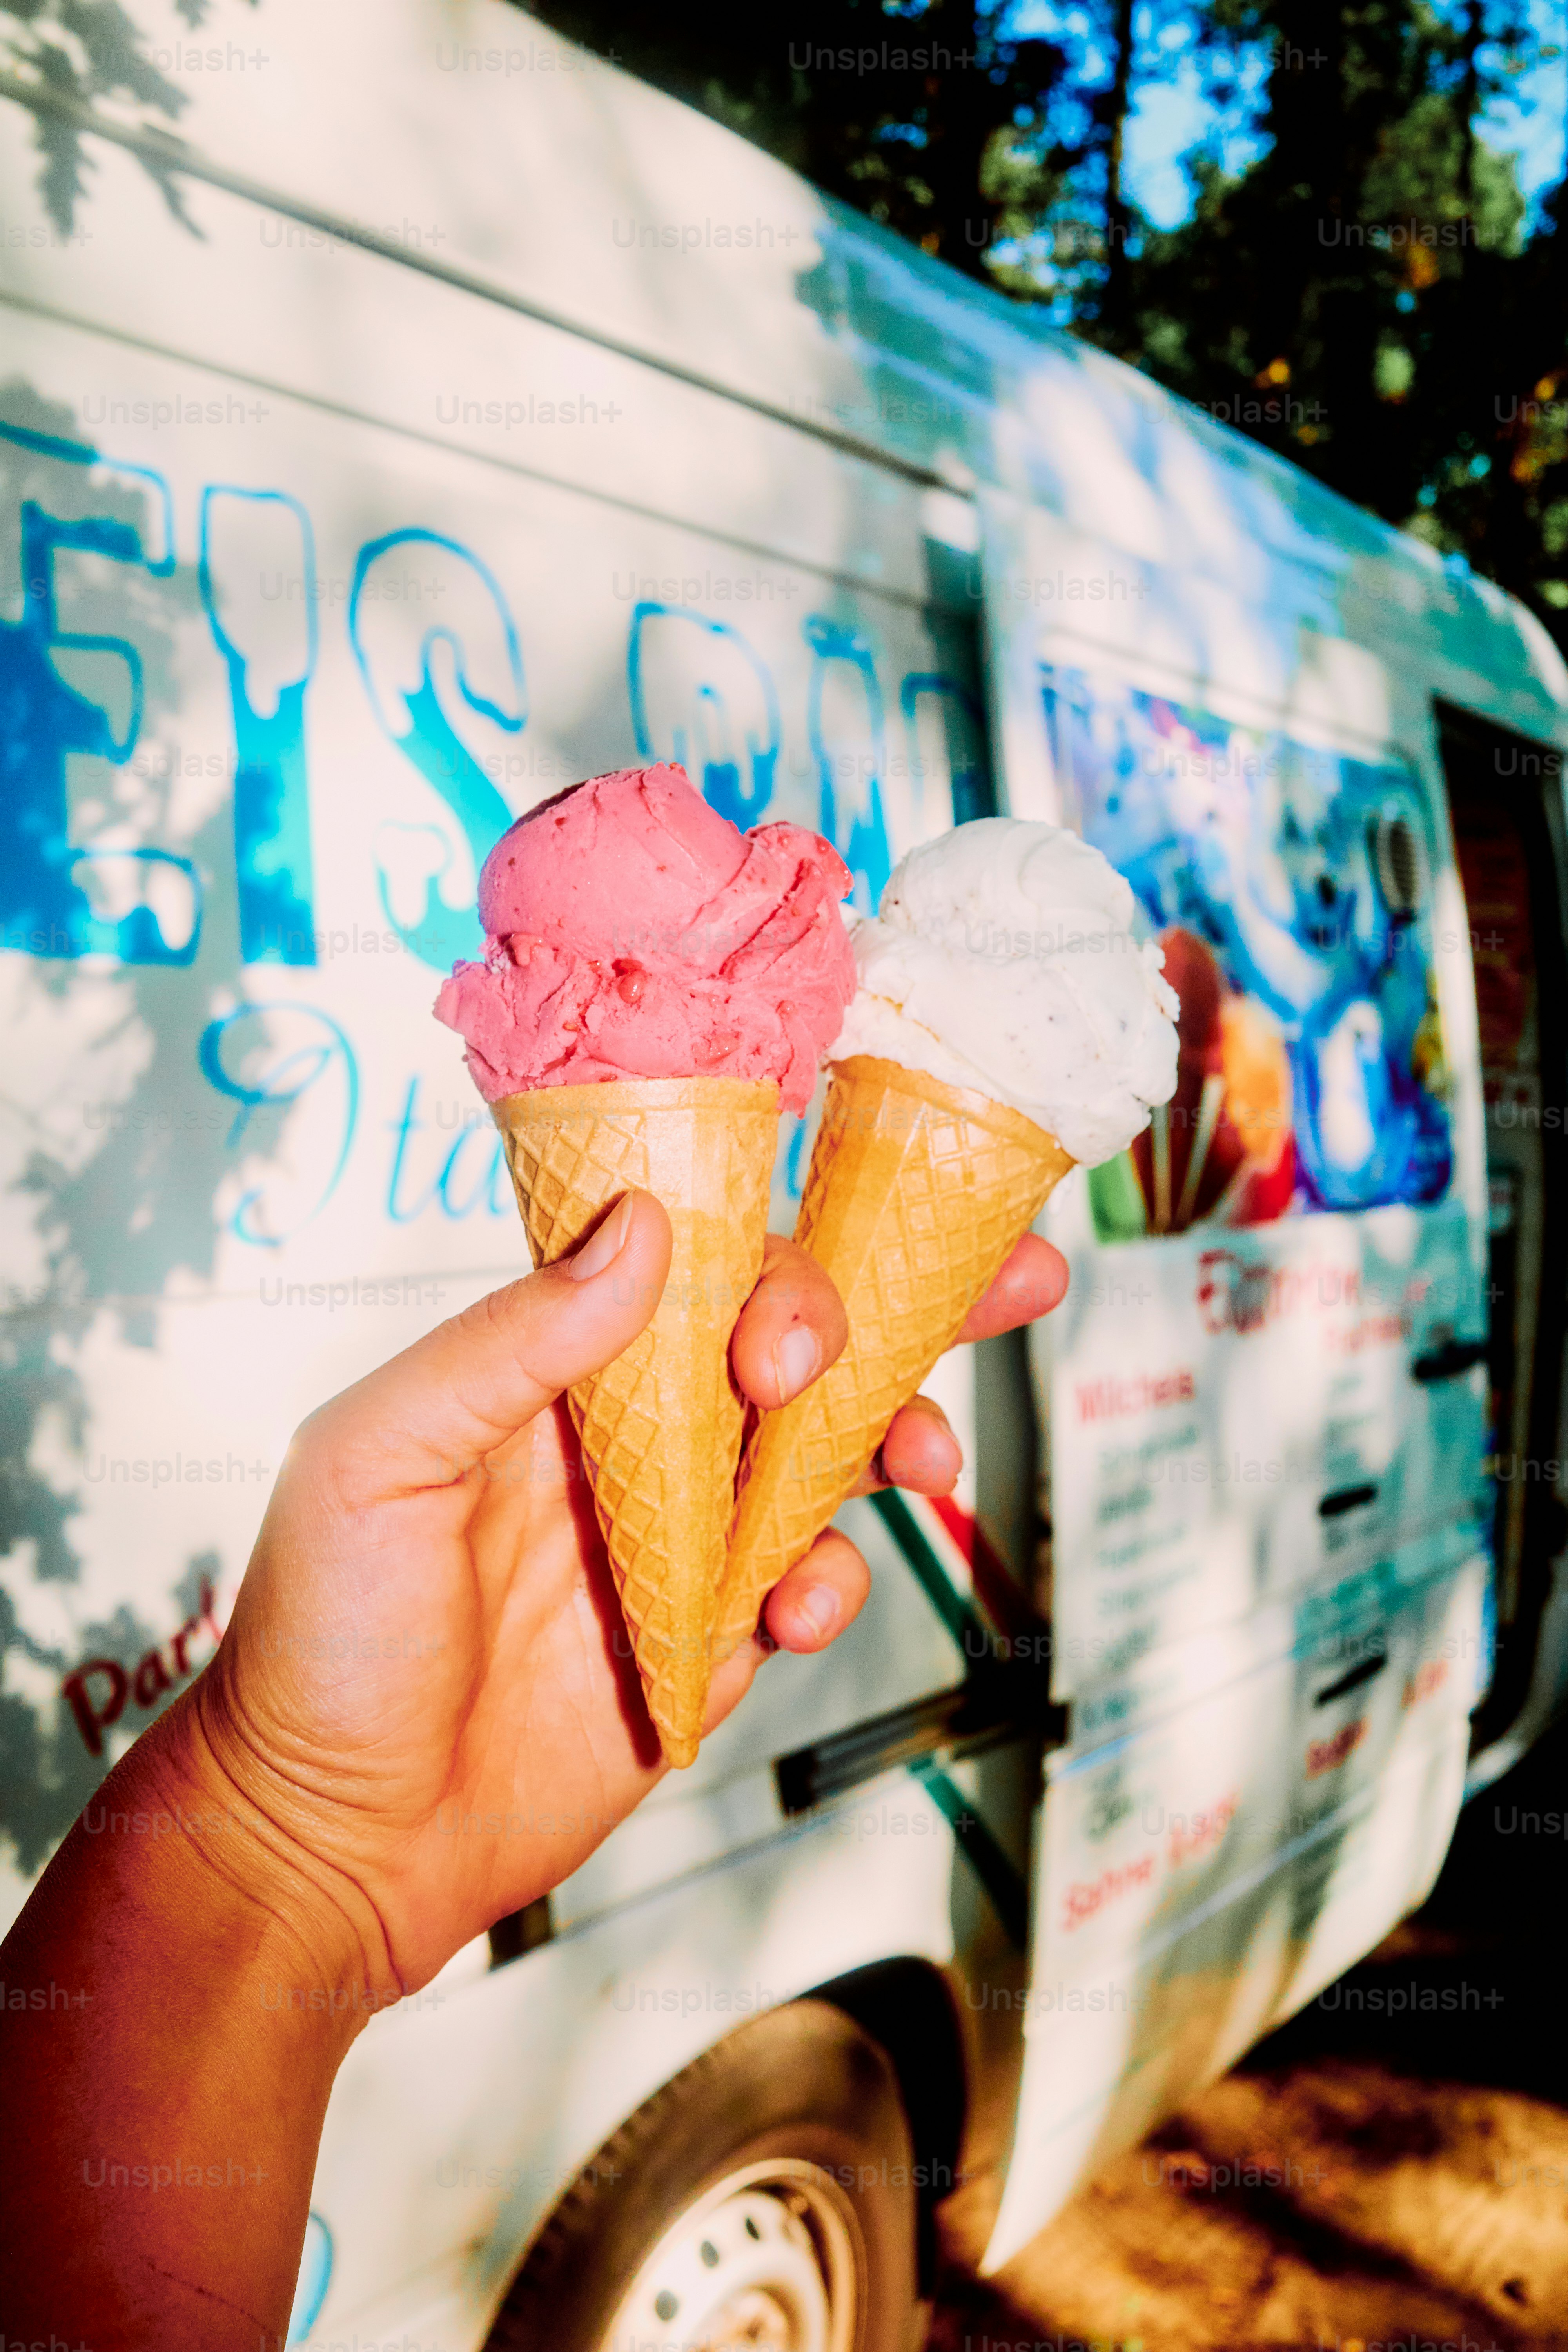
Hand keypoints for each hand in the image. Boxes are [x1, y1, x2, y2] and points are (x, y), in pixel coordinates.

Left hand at [161, 1194, 1067, 2001]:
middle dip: (898, 1308)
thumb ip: (510, 1345)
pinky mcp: (706, 1637)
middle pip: (792, 1341)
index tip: (798, 1317)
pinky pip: (805, 1580)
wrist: (333, 1840)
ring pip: (827, 1454)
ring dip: (897, 1435)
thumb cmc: (322, 1639)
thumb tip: (643, 1230)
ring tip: (921, 1462)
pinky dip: (826, 1585)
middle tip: (988, 1296)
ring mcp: (677, 1538)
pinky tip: (787, 1615)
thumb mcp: (379, 1458)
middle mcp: (632, 1437)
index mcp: (554, 1369)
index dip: (776, 1257)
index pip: (693, 1265)